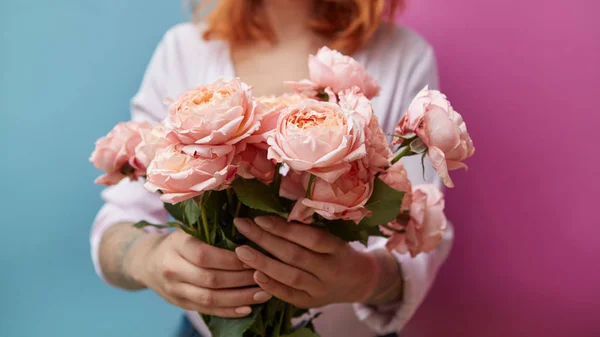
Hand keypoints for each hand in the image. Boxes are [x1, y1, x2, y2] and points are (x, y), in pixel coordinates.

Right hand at [129, 229, 272, 316]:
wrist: (147, 262)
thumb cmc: (177, 241)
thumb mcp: (187, 229)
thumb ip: (211, 228)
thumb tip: (248, 225)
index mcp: (176, 245)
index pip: (205, 255)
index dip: (231, 259)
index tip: (254, 256)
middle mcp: (172, 269)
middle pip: (210, 279)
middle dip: (242, 279)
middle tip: (266, 275)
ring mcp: (175, 290)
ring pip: (210, 298)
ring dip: (240, 298)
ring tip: (264, 293)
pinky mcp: (181, 304)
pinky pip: (207, 310)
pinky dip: (229, 311)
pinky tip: (248, 308)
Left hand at [232, 216, 391, 307]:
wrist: (359, 281)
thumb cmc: (339, 251)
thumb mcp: (333, 236)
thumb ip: (309, 228)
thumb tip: (273, 211)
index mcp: (337, 248)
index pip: (309, 238)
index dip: (284, 228)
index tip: (260, 218)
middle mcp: (330, 270)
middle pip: (294, 255)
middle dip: (265, 240)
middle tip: (242, 226)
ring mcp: (320, 289)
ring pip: (289, 276)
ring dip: (263, 262)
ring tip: (241, 250)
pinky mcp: (310, 303)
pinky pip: (288, 295)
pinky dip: (270, 285)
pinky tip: (254, 274)